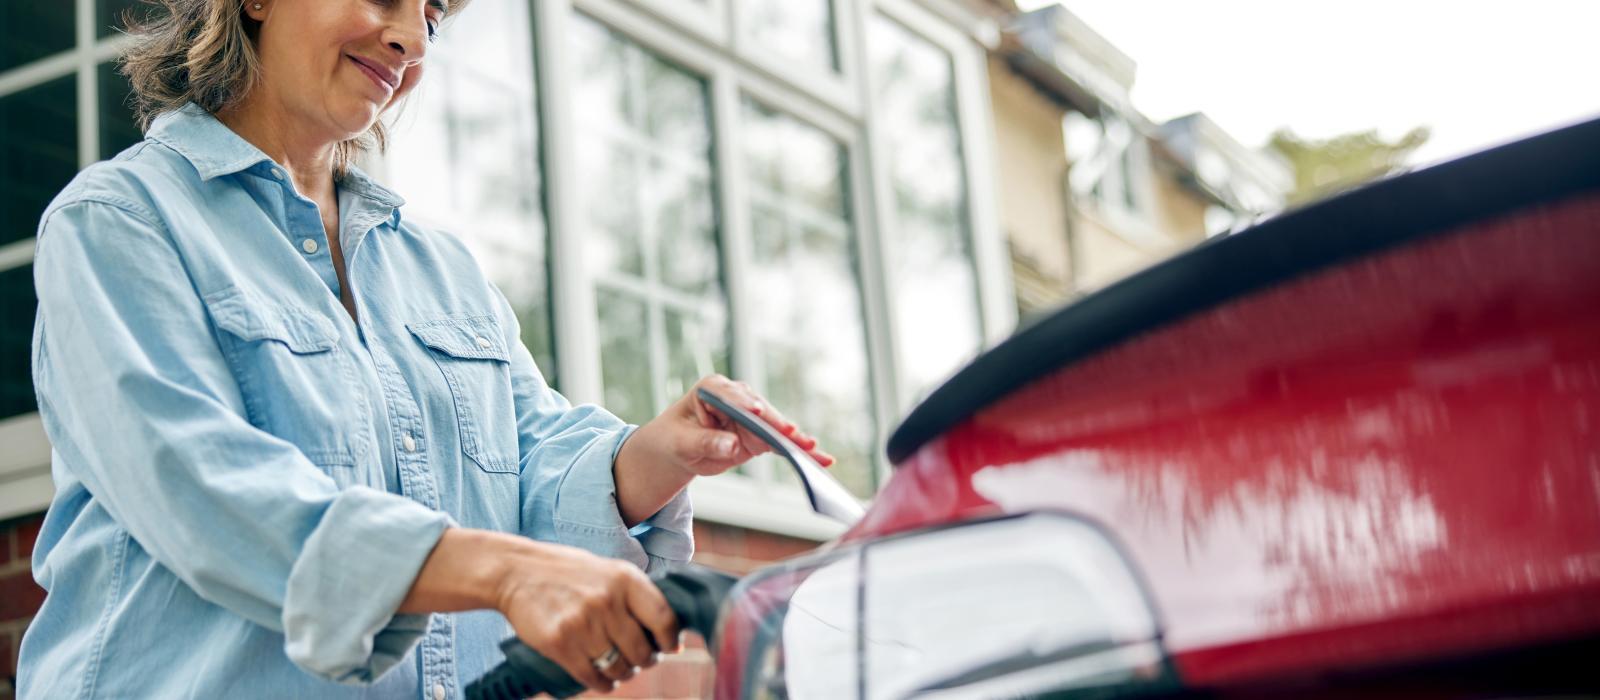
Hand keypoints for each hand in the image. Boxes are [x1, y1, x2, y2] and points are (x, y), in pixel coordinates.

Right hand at [399, 529, 681, 693]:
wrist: (517, 572)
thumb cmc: (567, 571)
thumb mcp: (608, 570)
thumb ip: (634, 594)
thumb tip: (666, 629)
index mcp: (625, 579)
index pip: (663, 618)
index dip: (670, 639)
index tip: (669, 648)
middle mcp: (607, 601)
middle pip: (642, 650)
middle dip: (645, 661)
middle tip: (640, 661)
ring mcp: (583, 624)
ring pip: (618, 667)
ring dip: (623, 674)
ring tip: (621, 670)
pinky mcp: (560, 643)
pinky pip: (591, 676)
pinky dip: (602, 683)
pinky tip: (604, 680)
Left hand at [631, 374, 835, 477]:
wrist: (678, 449)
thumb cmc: (675, 440)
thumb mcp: (683, 444)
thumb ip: (706, 443)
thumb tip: (732, 445)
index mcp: (713, 390)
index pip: (731, 396)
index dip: (744, 403)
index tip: (755, 411)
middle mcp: (738, 397)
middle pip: (761, 411)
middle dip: (777, 425)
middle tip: (794, 436)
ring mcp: (752, 415)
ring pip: (776, 427)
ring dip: (796, 441)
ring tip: (816, 452)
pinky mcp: (760, 434)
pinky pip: (781, 443)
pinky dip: (797, 451)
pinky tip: (818, 458)